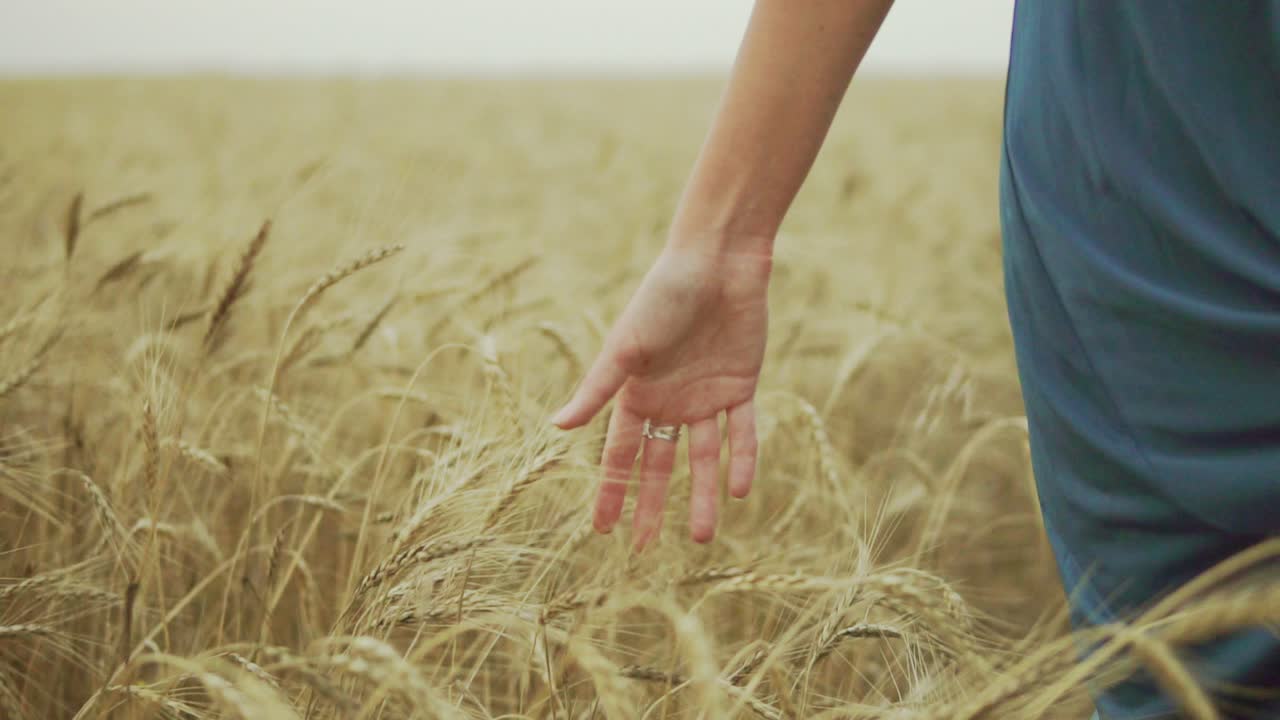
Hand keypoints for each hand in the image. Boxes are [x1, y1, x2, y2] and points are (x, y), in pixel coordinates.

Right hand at [550, 245, 770, 549]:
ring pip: (703, 458)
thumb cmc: (663, 296)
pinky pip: (741, 432)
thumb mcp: (625, 347)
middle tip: (646, 549)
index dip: (611, 491)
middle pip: (658, 465)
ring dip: (700, 495)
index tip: (602, 531)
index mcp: (635, 394)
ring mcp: (705, 397)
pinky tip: (738, 490)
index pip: (620, 455)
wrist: (716, 263)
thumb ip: (596, 390)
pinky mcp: (740, 387)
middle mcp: (668, 402)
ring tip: (700, 535)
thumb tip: (555, 427)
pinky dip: (741, 460)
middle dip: (651, 505)